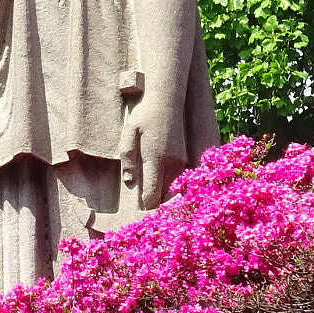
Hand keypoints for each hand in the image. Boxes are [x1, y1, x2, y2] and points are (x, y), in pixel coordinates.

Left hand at [120, 96, 186, 210]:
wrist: (167, 101)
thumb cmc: (144, 116)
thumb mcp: (129, 134)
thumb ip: (128, 158)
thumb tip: (130, 181)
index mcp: (156, 160)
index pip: (153, 195)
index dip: (145, 206)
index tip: (138, 211)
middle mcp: (172, 165)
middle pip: (164, 197)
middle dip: (154, 204)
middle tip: (143, 207)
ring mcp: (181, 163)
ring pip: (172, 191)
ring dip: (162, 195)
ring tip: (150, 195)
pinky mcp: (185, 160)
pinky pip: (177, 181)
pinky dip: (169, 186)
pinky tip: (159, 182)